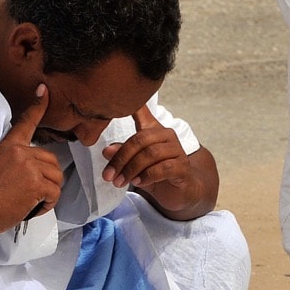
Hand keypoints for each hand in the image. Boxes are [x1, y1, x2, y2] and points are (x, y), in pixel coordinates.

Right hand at [0, 84, 63, 235]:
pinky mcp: (35, 183)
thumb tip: (30, 176)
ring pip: (57, 178)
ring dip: (49, 193)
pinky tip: (32, 207)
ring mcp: (29, 167)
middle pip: (52, 160)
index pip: (26, 122)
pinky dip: (48, 204)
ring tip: (31, 202)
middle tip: (31, 193)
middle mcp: (21, 152)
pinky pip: (54, 193)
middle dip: (48, 179)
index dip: (38, 105)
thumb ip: (14, 165)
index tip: (43, 90)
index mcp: (9, 146)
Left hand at [101, 104, 217, 218]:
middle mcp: (166, 135)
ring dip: (131, 170)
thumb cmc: (155, 174)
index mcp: (153, 130)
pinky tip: (138, 182)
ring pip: (151, 154)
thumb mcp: (134, 165)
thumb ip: (122, 156)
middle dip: (121, 158)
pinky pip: (163, 168)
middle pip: (140, 139)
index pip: (142, 112)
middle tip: (108, 175)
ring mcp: (177, 150)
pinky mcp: (183, 167)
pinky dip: (147, 176)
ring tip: (119, 182)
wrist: (180, 192)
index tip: (118, 98)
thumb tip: (106, 151)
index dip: (131, 104)